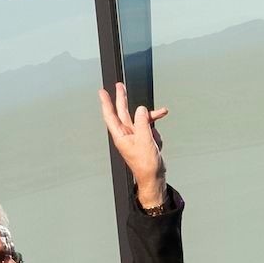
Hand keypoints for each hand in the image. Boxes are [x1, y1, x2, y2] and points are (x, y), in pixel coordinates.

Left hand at [98, 82, 169, 207]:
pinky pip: (149, 127)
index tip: (103, 92)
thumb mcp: (145, 140)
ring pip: (139, 118)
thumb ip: (142, 122)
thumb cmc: (146, 165)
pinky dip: (155, 126)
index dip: (106, 102)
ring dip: (149, 114)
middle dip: (122, 99)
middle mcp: (126, 134)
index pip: (110, 115)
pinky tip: (159, 134)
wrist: (154, 177)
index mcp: (121, 136)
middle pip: (122, 112)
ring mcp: (135, 136)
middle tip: (119, 86)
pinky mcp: (144, 139)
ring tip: (160, 111)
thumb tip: (141, 109)